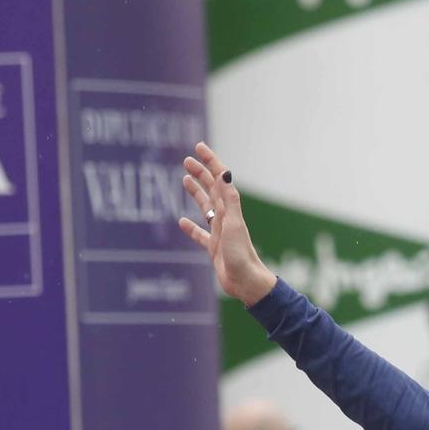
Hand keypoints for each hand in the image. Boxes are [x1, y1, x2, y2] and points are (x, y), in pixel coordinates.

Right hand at [178, 142, 276, 305]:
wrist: (247, 283)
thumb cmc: (241, 254)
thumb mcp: (233, 224)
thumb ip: (229, 199)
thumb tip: (224, 172)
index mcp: (230, 209)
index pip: (219, 179)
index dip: (210, 162)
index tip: (198, 147)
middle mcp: (225, 218)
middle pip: (211, 190)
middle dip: (201, 173)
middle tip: (187, 160)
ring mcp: (219, 233)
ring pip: (205, 208)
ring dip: (196, 193)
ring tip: (184, 180)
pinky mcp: (214, 248)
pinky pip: (200, 235)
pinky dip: (191, 228)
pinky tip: (181, 222)